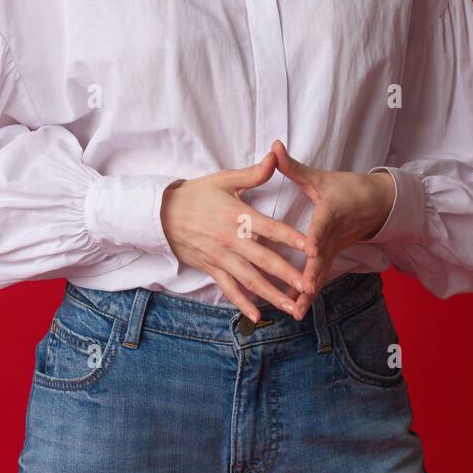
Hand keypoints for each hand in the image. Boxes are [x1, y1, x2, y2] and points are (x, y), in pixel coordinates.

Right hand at [160, 151, 319, 321]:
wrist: (161, 213)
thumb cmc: (196, 194)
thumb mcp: (224, 179)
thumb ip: (253, 173)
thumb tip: (275, 156)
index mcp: (238, 216)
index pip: (271, 228)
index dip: (292, 238)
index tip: (312, 248)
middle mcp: (231, 240)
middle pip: (264, 260)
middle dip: (288, 275)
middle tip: (309, 286)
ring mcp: (221, 257)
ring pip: (250, 280)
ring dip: (272, 294)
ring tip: (292, 307)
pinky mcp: (211, 268)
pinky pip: (229, 289)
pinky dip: (243, 303)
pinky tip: (257, 316)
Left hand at [271, 139, 395, 318]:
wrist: (378, 204)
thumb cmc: (347, 188)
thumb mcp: (321, 177)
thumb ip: (293, 166)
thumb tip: (273, 146)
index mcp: (330, 213)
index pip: (322, 227)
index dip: (316, 238)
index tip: (311, 250)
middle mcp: (333, 236)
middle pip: (322, 258)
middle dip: (312, 275)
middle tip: (304, 291)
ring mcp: (333, 250)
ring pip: (320, 273)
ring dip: (308, 293)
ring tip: (295, 311)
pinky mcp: (332, 258)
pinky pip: (319, 278)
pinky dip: (308, 294)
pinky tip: (295, 310)